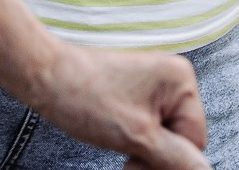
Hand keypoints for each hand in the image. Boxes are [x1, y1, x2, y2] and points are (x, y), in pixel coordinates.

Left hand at [29, 44, 210, 169]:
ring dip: (145, 152)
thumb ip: (176, 157)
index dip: (169, 161)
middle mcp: (173, 78)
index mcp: (181, 81)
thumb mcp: (137, 137)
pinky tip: (118, 140)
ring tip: (121, 151)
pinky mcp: (137, 93)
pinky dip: (136, 141)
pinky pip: (150, 127)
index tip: (136, 163)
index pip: (195, 139)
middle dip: (156, 156)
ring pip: (164, 136)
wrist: (44, 78)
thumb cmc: (85, 97)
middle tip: (127, 161)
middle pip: (180, 137)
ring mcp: (154, 85)